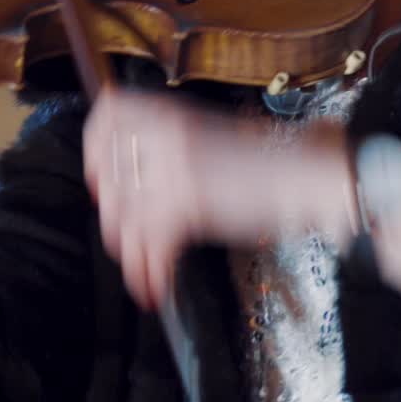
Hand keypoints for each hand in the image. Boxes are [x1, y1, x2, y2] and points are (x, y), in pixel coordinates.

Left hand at [83, 86, 354, 309]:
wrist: (304, 174)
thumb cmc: (264, 160)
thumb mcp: (208, 136)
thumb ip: (167, 147)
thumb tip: (129, 175)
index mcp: (170, 112)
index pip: (108, 116)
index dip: (96, 146)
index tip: (99, 169)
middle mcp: (165, 135)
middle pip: (108, 176)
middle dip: (112, 212)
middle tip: (122, 229)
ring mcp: (172, 168)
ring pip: (123, 214)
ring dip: (128, 246)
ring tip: (140, 263)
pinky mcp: (186, 203)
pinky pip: (151, 245)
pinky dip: (150, 274)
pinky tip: (154, 289)